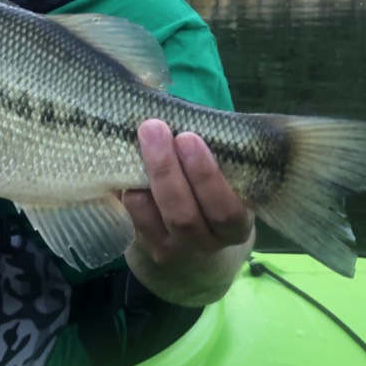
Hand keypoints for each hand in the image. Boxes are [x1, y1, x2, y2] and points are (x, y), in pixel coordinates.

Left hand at [121, 119, 254, 305]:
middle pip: (185, 215)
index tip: (190, 137)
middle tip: (155, 128)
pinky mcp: (150, 247)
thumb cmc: (214, 201)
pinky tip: (129, 161)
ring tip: (142, 137)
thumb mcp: (229, 186)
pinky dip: (131, 189)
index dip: (207, 176)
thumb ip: (220, 158)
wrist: (197, 253)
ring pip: (159, 217)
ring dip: (146, 175)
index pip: (226, 210)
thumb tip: (187, 112)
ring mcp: (175, 249)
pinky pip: (137, 218)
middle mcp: (208, 243)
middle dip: (168, 169)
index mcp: (236, 226)